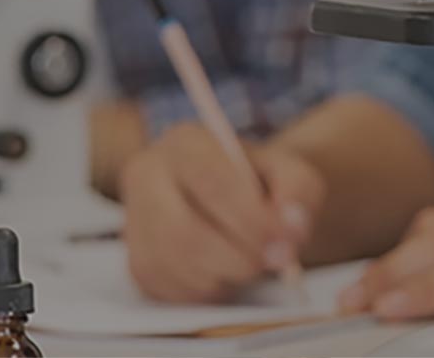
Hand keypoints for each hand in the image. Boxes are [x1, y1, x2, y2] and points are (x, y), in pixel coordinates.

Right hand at [121, 124, 324, 303]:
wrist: (233, 201)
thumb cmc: (260, 184)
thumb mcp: (289, 171)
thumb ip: (298, 191)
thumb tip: (291, 228)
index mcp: (185, 142)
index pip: (212, 183)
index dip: (252, 220)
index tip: (286, 245)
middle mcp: (147, 174)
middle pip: (184, 232)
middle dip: (238, 258)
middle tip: (275, 264)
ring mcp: (134, 220)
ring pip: (177, 266)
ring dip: (225, 276)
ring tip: (250, 262)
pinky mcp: (136, 262)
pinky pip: (170, 291)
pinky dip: (208, 292)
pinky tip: (226, 273)